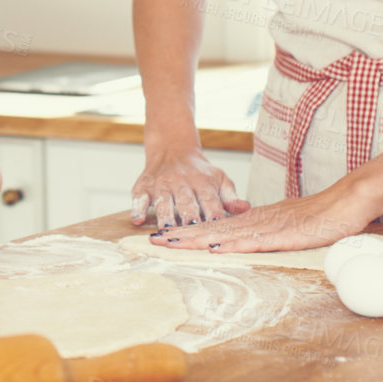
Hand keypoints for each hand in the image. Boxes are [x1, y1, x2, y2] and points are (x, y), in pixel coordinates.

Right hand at [129, 144, 249, 228]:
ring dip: (165, 217)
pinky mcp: (144, 185)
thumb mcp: (219, 178)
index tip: (217, 228)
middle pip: (186, 203)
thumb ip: (230, 196)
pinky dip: (137, 208)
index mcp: (202, 181)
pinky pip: (139, 197)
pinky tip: (138, 220)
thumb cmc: (199, 171)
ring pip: (163, 202)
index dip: (213, 214)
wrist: (173, 148)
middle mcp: (181, 182)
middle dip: (189, 218)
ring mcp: (161, 184)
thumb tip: (245, 208)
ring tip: (166, 232)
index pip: (209, 200)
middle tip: (192, 233)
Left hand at [146, 187, 371, 252]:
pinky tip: (214, 248)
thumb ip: (269, 232)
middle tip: (153, 240)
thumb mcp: (289, 226)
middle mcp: (256, 221)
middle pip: (212, 229)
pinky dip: (232, 245)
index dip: (190, 232)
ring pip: (225, 234)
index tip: (165, 237)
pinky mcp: (284, 235)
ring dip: (196, 239)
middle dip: (182, 235)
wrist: (349, 200)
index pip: (216, 227)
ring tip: (170, 243)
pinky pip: (254, 241)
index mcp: (256, 220)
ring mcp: (269, 227)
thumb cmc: (323, 216)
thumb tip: (250, 241)